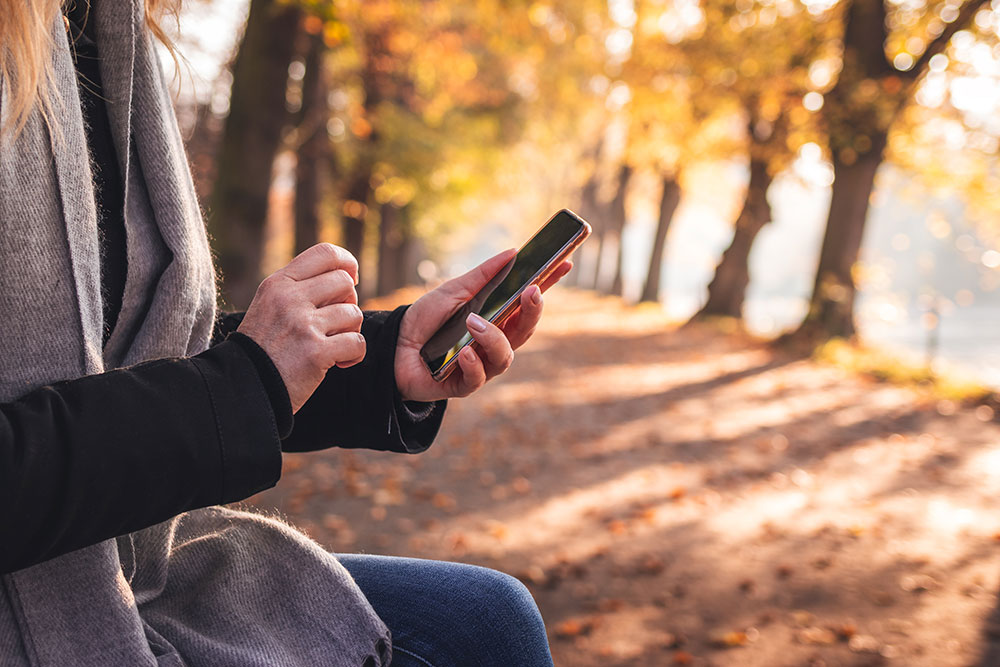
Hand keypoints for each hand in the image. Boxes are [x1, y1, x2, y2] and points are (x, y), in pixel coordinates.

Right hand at [238, 243, 364, 412]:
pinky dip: (355, 355)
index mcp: (278, 284)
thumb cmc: (262, 350)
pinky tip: (340, 363)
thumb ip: (300, 289)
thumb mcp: (270, 307)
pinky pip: (357, 342)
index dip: (347, 264)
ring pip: (354, 313)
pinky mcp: (315, 352)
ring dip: (351, 332)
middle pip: (345, 282)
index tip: (350, 281)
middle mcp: (289, 298)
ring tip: (334, 346)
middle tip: (335, 325)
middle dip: (349, 303)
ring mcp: (302, 324)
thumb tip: (346, 277)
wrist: (242, 389)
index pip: (325, 253)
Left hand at [395, 249, 572, 401]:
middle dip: (533, 311)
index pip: (527, 302)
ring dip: (492, 338)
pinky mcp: (462, 384)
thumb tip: (512, 253)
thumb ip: (482, 276)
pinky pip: (478, 378)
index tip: (565, 263)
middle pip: (525, 330)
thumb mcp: (452, 291)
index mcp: (495, 318)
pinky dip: (472, 364)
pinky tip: (462, 353)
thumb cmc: (424, 320)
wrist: (390, 347)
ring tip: (473, 323)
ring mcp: (480, 364)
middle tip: (530, 291)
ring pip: (504, 357)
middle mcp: (493, 342)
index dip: (548, 285)